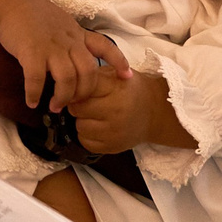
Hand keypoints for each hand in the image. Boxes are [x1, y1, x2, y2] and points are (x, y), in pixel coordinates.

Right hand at [0, 0, 130, 110]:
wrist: (12, 1)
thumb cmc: (34, 14)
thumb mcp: (62, 23)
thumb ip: (72, 39)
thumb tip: (77, 58)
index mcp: (77, 34)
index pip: (105, 46)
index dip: (118, 61)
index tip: (127, 77)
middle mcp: (69, 41)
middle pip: (88, 71)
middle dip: (84, 93)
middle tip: (74, 104)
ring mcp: (51, 46)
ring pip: (67, 78)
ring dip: (62, 97)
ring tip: (54, 107)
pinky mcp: (31, 51)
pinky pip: (36, 79)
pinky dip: (35, 94)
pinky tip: (32, 101)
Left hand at [60, 67, 193, 154]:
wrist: (155, 113)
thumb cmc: (131, 90)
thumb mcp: (116, 74)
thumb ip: (93, 76)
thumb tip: (67, 83)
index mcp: (116, 90)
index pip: (81, 89)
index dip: (76, 87)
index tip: (78, 87)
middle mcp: (115, 112)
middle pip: (76, 109)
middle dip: (77, 104)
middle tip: (87, 101)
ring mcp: (113, 133)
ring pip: (79, 126)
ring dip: (82, 120)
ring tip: (94, 114)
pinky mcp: (111, 147)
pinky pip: (85, 141)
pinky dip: (87, 134)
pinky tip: (98, 126)